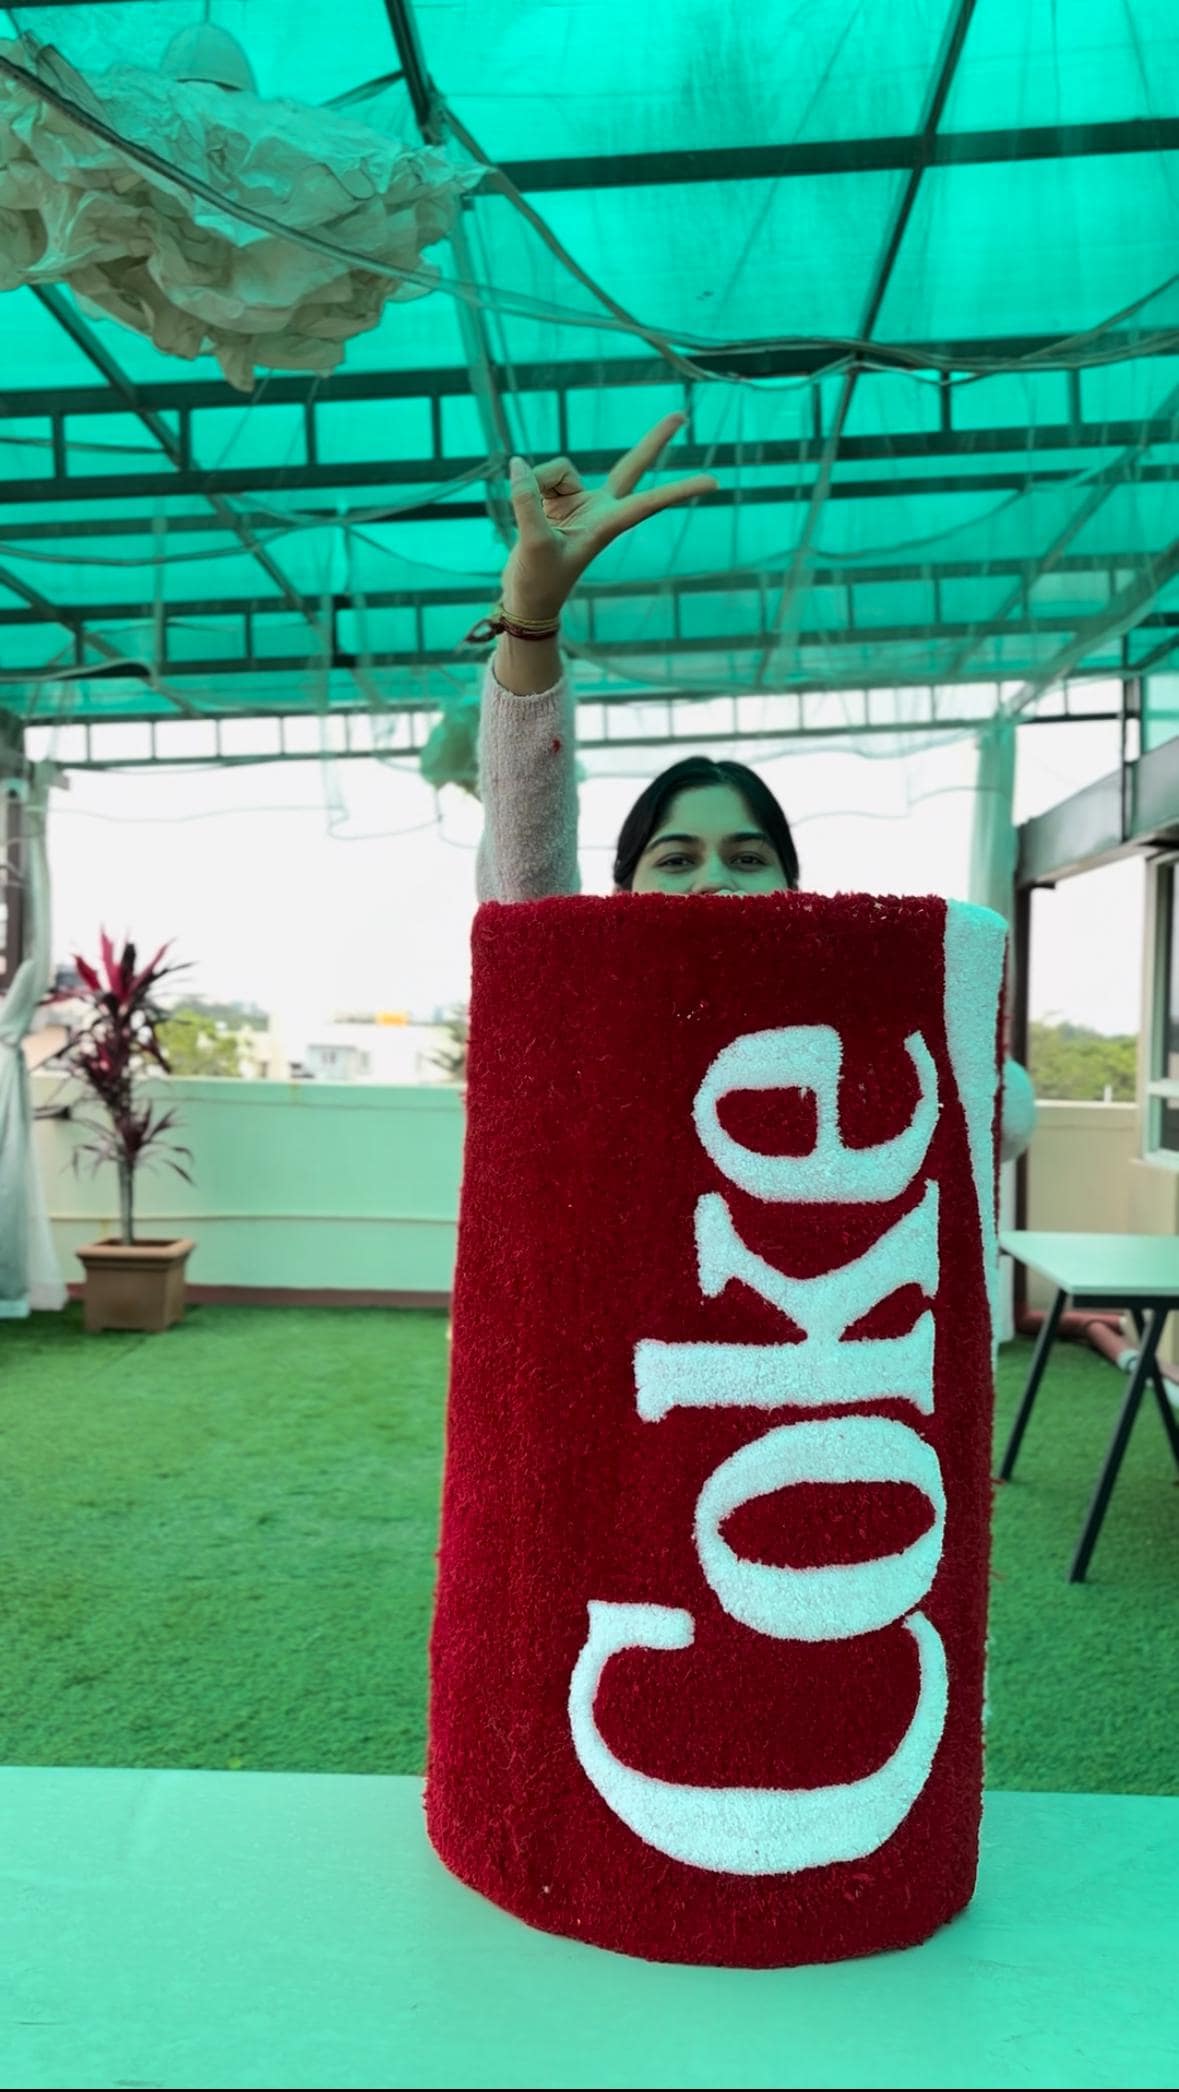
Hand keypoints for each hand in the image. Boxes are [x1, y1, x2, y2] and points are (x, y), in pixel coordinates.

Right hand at [501, 412, 716, 622]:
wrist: (526, 597)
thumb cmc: (539, 581)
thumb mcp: (533, 543)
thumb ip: (526, 501)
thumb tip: (519, 464)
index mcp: (608, 525)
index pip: (649, 503)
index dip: (679, 490)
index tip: (715, 482)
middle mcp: (600, 508)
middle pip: (632, 466)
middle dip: (654, 440)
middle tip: (682, 416)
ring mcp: (579, 501)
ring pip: (556, 469)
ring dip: (534, 486)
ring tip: (529, 522)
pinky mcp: (556, 498)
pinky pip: (538, 477)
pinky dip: (525, 488)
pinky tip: (522, 508)